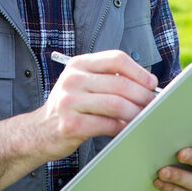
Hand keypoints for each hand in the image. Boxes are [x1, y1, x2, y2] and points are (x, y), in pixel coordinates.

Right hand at [35, 50, 157, 161]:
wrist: (38, 131)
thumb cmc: (70, 106)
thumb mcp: (83, 84)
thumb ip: (109, 80)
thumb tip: (147, 85)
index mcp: (79, 64)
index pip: (116, 59)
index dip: (138, 71)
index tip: (152, 83)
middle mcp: (72, 79)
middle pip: (119, 83)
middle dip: (142, 95)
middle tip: (153, 105)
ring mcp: (69, 101)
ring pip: (116, 104)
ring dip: (135, 113)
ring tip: (144, 118)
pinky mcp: (70, 124)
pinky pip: (106, 124)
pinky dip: (121, 128)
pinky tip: (126, 129)